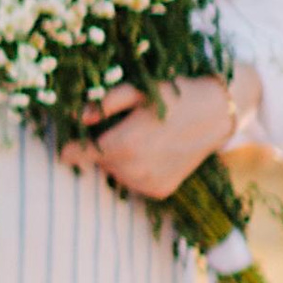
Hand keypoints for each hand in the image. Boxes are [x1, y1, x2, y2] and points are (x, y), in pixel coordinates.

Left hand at [62, 74, 229, 199]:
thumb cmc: (174, 95)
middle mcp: (134, 169)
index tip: (65, 146)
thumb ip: (105, 104)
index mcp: (124, 144)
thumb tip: (78, 117)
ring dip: (118, 160)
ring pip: (116, 173)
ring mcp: (148, 183)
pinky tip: (153, 152)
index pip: (80, 154)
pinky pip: (135, 182)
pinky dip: (136, 170)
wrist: (217, 113)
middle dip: (101, 148)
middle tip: (119, 128)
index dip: (70, 148)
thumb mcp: (138, 90)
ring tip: (139, 138)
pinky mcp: (160, 191)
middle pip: (99, 162)